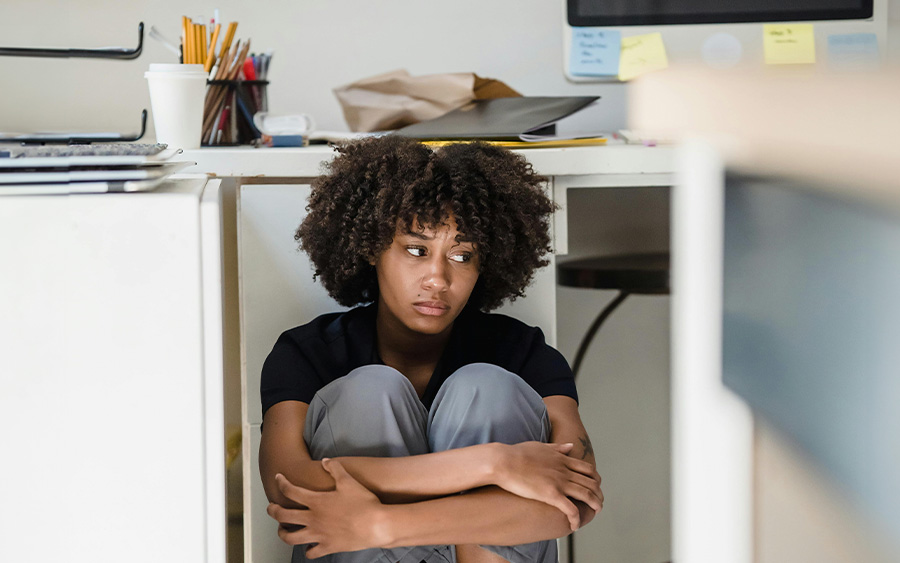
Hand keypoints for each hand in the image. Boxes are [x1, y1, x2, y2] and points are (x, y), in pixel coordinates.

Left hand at [266, 459, 389, 557]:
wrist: (376, 525)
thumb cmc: (364, 503)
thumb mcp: (349, 481)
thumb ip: (335, 469)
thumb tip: (325, 461)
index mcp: (316, 501)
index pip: (291, 491)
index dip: (281, 483)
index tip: (278, 478)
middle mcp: (313, 519)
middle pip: (283, 516)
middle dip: (273, 511)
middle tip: (271, 508)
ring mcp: (318, 535)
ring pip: (291, 537)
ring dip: (283, 533)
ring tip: (282, 530)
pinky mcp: (327, 547)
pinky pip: (311, 552)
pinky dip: (307, 551)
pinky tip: (308, 548)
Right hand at [494, 442, 602, 530]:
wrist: (503, 461)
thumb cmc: (516, 453)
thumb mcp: (540, 446)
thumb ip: (557, 447)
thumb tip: (571, 446)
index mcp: (562, 459)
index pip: (587, 469)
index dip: (595, 479)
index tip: (595, 487)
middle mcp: (564, 471)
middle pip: (591, 483)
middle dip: (598, 494)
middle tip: (598, 503)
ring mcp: (559, 482)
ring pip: (586, 495)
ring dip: (594, 505)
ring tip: (595, 512)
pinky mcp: (551, 495)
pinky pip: (571, 509)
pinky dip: (576, 519)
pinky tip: (575, 526)